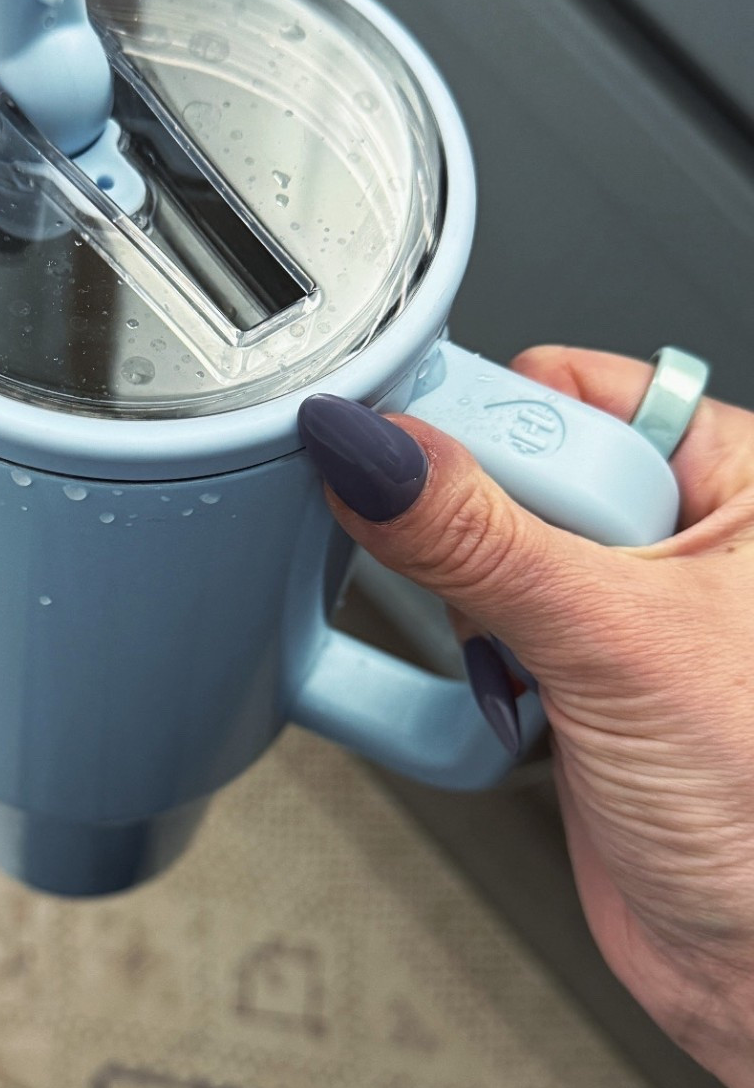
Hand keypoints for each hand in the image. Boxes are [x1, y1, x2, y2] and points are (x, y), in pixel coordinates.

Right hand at [299, 353, 753, 1087]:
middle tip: (470, 583)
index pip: (567, 390)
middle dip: (470, 533)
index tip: (392, 454)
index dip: (479, 420)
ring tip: (507, 660)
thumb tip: (369, 451)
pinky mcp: (576, 683)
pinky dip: (467, 665)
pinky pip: (479, 635)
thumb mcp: (616, 642)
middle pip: (513, 468)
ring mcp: (621, 612)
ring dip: (469, 612)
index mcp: (732, 478)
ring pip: (486, 557)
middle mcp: (680, 533)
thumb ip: (479, 539)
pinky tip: (496, 697)